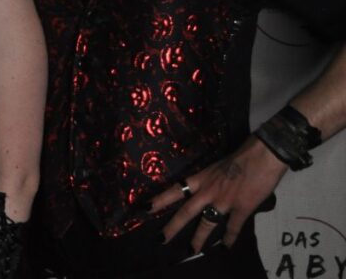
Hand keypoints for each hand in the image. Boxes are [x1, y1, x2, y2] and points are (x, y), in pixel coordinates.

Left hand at [151, 136, 286, 252]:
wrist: (262, 156)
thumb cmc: (241, 155)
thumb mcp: (218, 166)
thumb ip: (211, 179)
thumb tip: (207, 188)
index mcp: (201, 178)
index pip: (175, 190)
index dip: (160, 200)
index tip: (145, 208)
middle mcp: (208, 191)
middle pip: (186, 211)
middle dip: (172, 227)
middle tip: (160, 239)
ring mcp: (224, 201)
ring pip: (207, 223)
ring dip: (199, 238)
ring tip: (191, 250)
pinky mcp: (242, 208)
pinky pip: (233, 227)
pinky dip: (230, 238)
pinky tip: (226, 247)